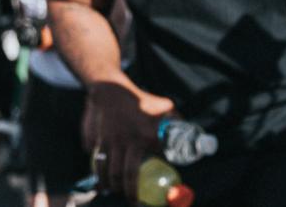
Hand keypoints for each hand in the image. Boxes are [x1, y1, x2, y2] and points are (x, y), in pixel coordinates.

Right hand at [82, 80, 174, 198]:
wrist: (111, 89)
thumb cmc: (141, 99)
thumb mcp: (165, 106)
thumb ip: (176, 121)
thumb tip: (191, 135)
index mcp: (146, 135)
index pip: (149, 166)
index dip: (147, 181)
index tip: (148, 193)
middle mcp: (127, 140)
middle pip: (124, 174)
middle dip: (127, 191)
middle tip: (130, 199)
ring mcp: (108, 140)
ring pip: (106, 171)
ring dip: (110, 185)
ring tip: (114, 190)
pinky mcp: (94, 140)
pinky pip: (95, 160)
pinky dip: (97, 171)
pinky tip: (101, 178)